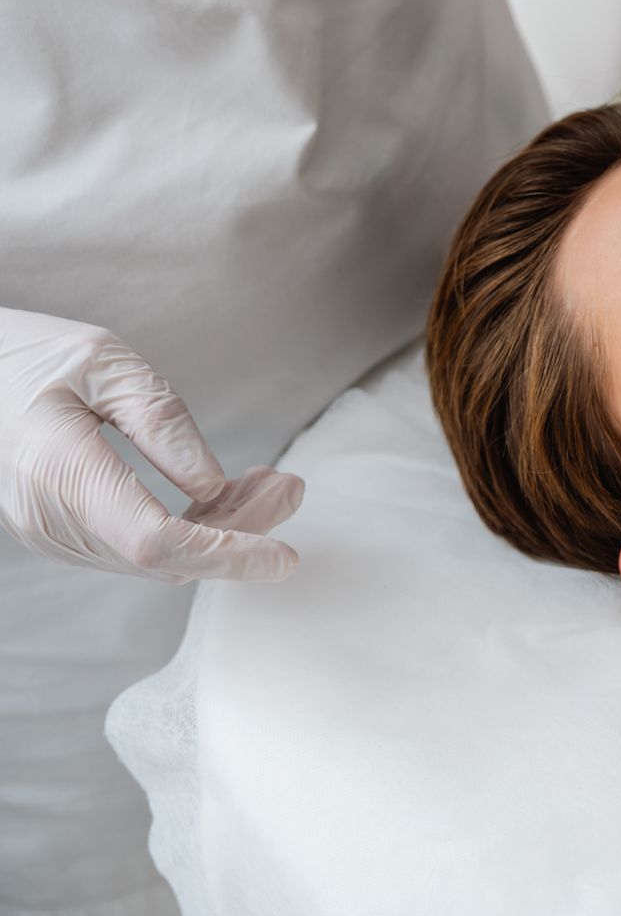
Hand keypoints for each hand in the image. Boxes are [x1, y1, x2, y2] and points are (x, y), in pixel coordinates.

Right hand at [0, 307, 301, 582]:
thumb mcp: (105, 365)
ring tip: (269, 482)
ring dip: (221, 529)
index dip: (227, 554)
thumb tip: (214, 485)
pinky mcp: (58, 532)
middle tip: (292, 486)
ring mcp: (49, 532)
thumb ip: (161, 422)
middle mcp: (49, 515)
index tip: (284, 557)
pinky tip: (224, 493)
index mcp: (59, 467)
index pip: (156, 541)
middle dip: (241, 531)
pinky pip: (136, 547)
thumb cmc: (33, 356)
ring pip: (156, 559)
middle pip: (166, 556)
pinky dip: (190, 527)